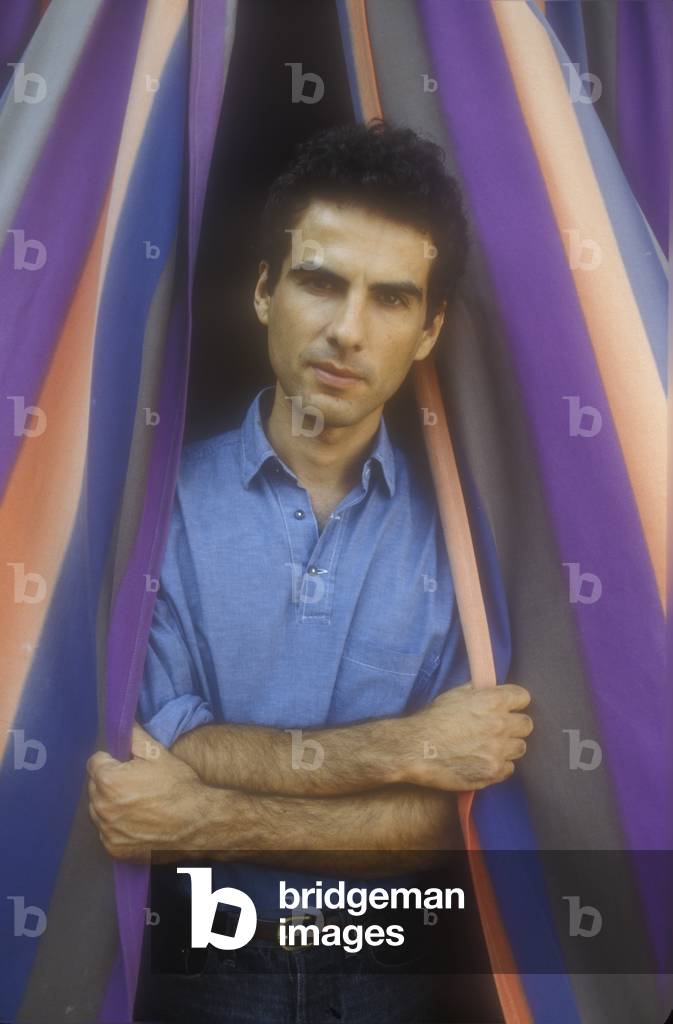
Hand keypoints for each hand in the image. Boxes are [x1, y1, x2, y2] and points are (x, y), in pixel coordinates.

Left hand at [87, 724, 205, 862]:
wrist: (197, 823)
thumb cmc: (178, 786)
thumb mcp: (159, 754)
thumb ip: (134, 736)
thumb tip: (123, 722)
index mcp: (109, 780)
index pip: (95, 762)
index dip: (112, 760)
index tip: (127, 764)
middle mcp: (101, 807)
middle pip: (95, 786)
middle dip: (109, 781)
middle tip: (136, 783)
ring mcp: (107, 831)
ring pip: (99, 810)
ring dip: (111, 804)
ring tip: (137, 803)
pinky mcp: (114, 849)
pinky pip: (106, 831)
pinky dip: (117, 826)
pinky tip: (138, 821)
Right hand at [399, 682, 532, 790]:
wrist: (416, 749)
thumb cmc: (432, 719)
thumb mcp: (455, 695)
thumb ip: (479, 691)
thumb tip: (492, 689)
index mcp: (492, 701)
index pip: (523, 697)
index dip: (515, 702)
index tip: (508, 707)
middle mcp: (500, 725)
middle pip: (526, 725)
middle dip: (515, 725)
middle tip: (499, 729)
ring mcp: (498, 751)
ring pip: (520, 748)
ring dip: (508, 747)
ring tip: (490, 747)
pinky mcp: (493, 773)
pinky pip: (509, 768)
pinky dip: (499, 765)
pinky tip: (483, 761)